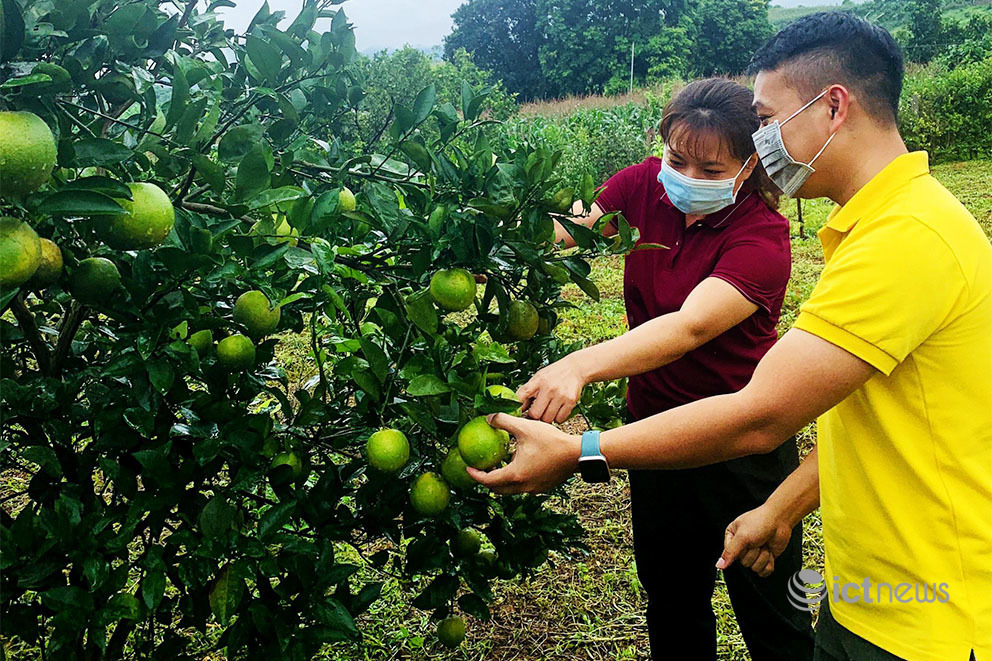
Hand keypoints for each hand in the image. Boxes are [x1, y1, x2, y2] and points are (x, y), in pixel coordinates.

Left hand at [466, 413, 580, 494]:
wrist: (577, 454)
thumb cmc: (551, 440)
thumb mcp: (525, 427)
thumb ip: (503, 421)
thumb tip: (488, 417)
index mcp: (515, 475)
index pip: (488, 481)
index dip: (475, 475)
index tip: (468, 468)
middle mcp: (523, 487)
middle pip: (497, 489)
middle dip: (487, 480)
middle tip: (481, 468)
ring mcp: (534, 489)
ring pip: (511, 489)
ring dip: (502, 480)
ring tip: (499, 465)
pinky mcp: (543, 487)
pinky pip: (523, 487)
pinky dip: (515, 479)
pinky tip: (518, 465)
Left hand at [516, 355, 586, 423]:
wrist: (575, 368)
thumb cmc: (554, 374)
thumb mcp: (538, 378)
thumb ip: (527, 391)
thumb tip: (518, 408)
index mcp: (537, 381)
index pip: (521, 397)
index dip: (517, 407)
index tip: (518, 411)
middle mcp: (549, 389)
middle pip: (535, 414)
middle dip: (534, 416)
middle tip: (536, 413)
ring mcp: (560, 396)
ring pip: (547, 419)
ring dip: (546, 418)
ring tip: (547, 411)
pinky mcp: (570, 402)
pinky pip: (559, 419)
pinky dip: (557, 418)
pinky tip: (556, 411)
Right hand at [715, 504, 794, 577]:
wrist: (780, 520)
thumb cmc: (760, 521)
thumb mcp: (742, 536)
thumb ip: (730, 552)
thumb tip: (719, 565)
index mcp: (732, 538)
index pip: (730, 555)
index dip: (739, 551)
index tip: (745, 542)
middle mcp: (742, 546)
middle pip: (744, 562)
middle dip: (753, 553)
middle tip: (757, 541)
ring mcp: (754, 553)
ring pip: (755, 567)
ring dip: (762, 557)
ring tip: (764, 544)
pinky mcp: (765, 559)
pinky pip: (764, 571)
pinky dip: (769, 563)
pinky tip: (770, 552)